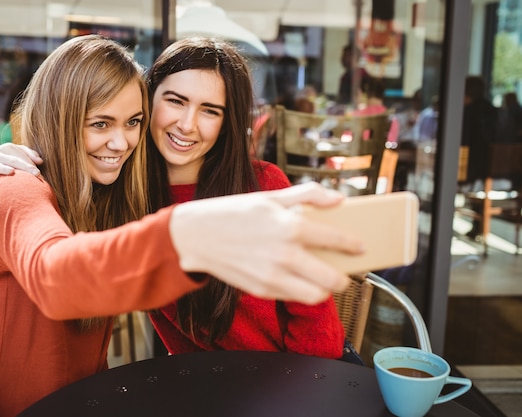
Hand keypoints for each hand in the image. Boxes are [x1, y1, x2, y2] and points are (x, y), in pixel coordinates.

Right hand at [0, 143, 42, 189]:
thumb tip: (40, 160)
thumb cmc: (4, 162)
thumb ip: (27, 155)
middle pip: (11, 158)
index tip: (38, 171)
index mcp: (5, 148)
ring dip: (3, 168)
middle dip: (24, 165)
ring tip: (11, 172)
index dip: (28, 160)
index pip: (18, 152)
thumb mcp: (14, 155)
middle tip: (36, 174)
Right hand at [169, 182, 363, 304]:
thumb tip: (338, 200)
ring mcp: (272, 276)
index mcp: (290, 227)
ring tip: (321, 280)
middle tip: (343, 272)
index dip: (353, 245)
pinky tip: (294, 278)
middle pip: (332, 278)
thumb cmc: (232, 213)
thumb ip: (308, 195)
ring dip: (324, 289)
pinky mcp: (261, 290)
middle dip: (343, 277)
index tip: (361, 247)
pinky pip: (292, 296)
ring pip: (315, 295)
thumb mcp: (270, 197)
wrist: (195, 235)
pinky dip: (299, 290)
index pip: (336, 240)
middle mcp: (285, 255)